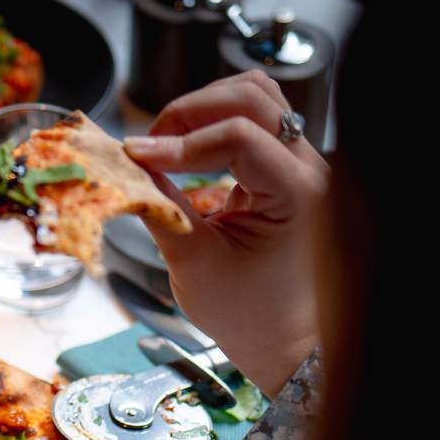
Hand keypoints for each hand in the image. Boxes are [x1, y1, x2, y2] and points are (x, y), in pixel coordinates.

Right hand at [124, 71, 330, 395]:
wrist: (287, 343)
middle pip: (253, 96)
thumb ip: (161, 209)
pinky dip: (215, 125)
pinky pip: (255, 122)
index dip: (180, 141)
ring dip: (205, 110)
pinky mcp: (286, 169)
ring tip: (167, 143)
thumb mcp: (194, 264)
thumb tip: (127, 168)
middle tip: (150, 144)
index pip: (239, 136)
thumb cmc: (249, 316)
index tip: (137, 157)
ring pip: (258, 98)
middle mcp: (312, 169)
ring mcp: (303, 164)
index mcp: (300, 194)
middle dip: (192, 110)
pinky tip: (187, 153)